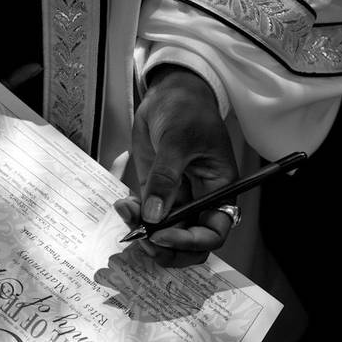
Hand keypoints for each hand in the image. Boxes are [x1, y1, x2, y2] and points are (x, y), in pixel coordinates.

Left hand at [113, 65, 237, 266]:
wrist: (169, 93)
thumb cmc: (186, 110)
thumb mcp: (176, 141)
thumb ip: (165, 179)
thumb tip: (155, 216)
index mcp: (219, 191)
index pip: (213, 232)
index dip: (190, 242)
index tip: (162, 235)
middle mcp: (200, 201)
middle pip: (189, 244)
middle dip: (165, 248)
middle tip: (141, 238)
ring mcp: (176, 199)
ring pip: (165, 235)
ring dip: (144, 235)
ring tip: (126, 213)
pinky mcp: (155, 194)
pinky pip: (146, 219)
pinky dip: (133, 219)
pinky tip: (123, 205)